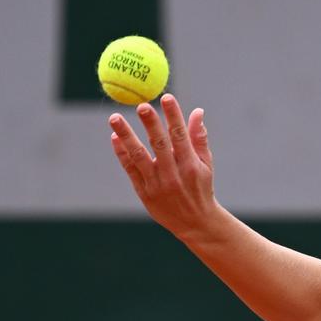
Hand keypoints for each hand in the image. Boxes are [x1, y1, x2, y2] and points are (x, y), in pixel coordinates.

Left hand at [109, 93, 219, 239]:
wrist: (194, 223)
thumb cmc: (200, 188)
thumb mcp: (205, 165)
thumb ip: (199, 138)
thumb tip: (197, 111)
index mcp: (190, 165)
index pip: (180, 136)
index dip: (173, 116)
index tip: (166, 97)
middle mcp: (173, 174)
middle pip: (159, 144)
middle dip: (150, 123)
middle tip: (140, 104)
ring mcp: (157, 184)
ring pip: (139, 156)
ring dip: (126, 136)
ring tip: (114, 118)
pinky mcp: (144, 193)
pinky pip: (130, 170)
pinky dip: (122, 153)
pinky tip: (115, 138)